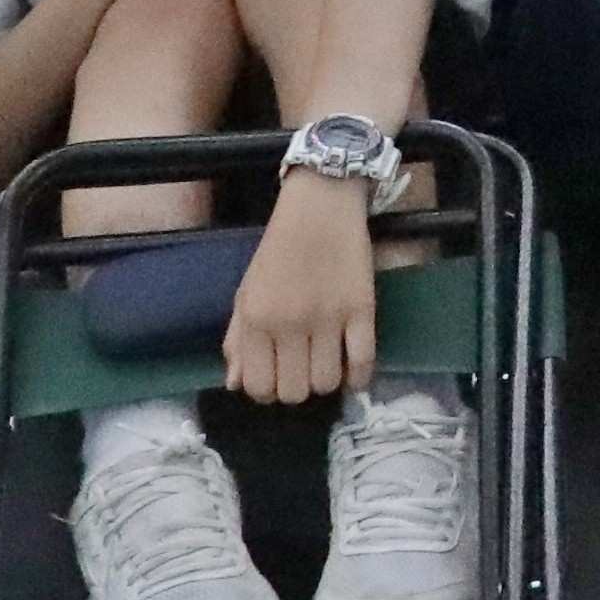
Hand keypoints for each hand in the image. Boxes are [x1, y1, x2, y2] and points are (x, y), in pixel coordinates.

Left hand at [231, 174, 379, 403]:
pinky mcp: (362, 308)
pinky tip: (355, 372)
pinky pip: (363, 361)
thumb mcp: (246, 292)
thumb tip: (235, 384)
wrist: (319, 207)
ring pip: (327, 383)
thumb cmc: (278, 250)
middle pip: (294, 392)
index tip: (278, 377)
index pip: (258, 386)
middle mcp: (288, 323)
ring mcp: (327, 317)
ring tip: (328, 364)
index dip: (268, 391)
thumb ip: (237, 339)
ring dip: (327, 381)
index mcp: (256, 319)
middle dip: (298, 388)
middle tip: (303, 369)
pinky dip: (360, 377)